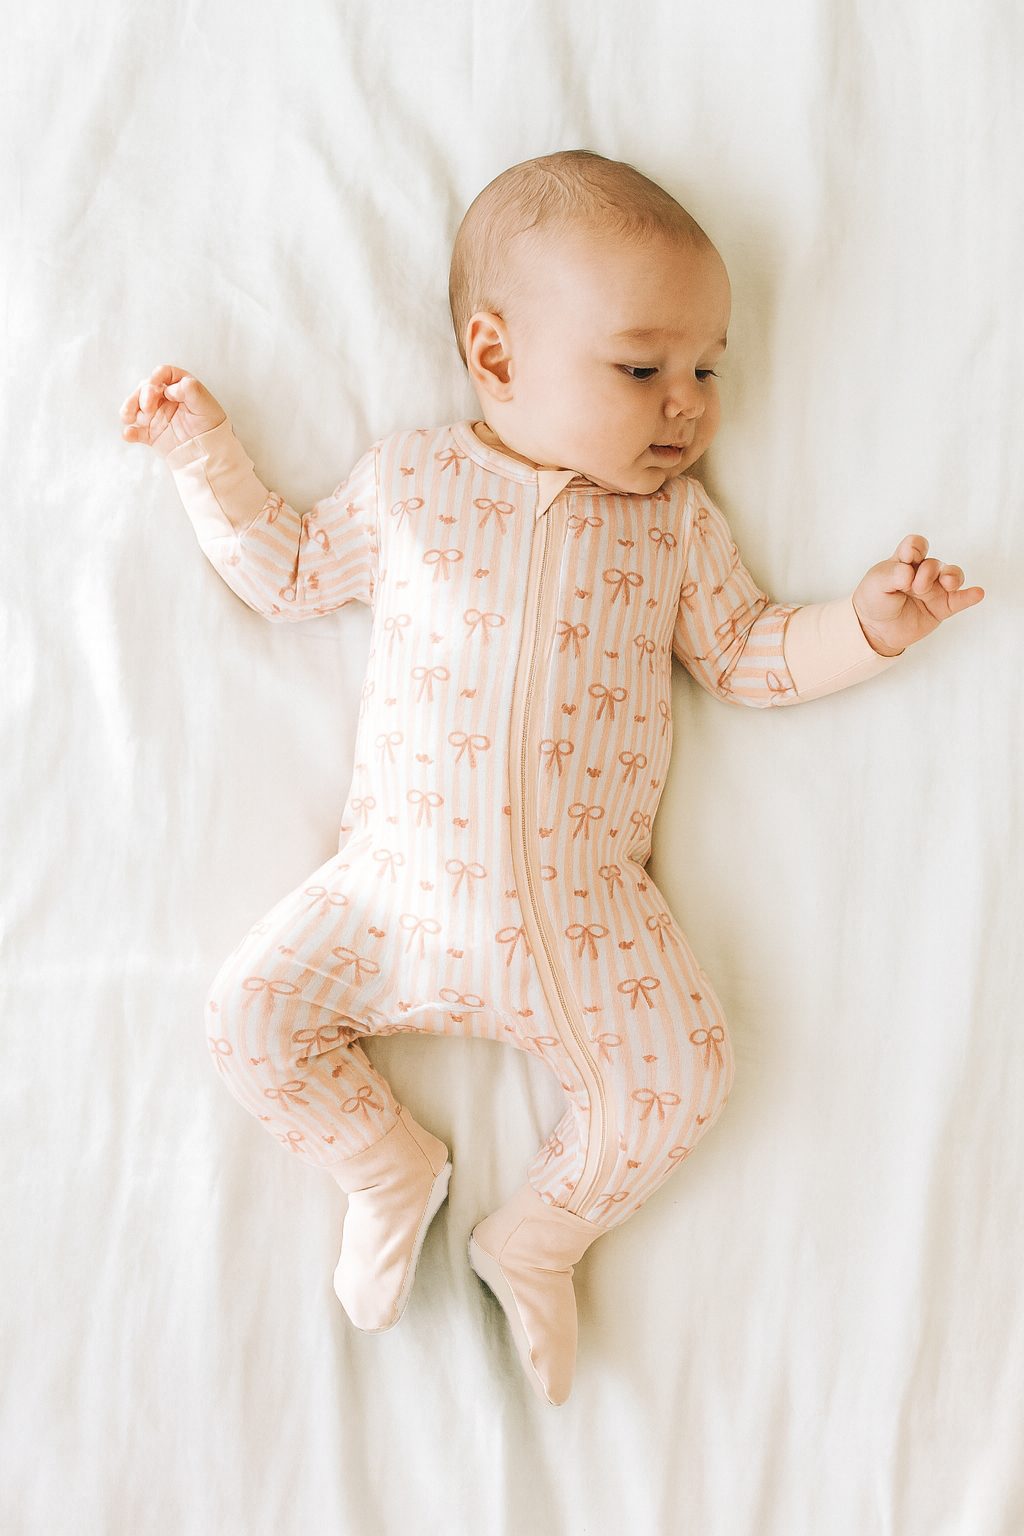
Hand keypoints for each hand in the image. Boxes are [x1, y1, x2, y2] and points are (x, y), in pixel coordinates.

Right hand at [119, 365, 226, 458]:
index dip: (157, 376)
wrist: (209, 450)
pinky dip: (129, 432)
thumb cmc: (210, 424)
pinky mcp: (150, 433)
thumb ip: (190, 390)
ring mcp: (154, 415)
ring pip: (135, 407)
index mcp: (177, 386)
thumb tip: (170, 389)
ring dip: (128, 409)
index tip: (156, 384)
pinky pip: (135, 431)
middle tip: (147, 407)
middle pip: (144, 389)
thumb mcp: (205, 404)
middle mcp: (163, 398)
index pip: (163, 374)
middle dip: (141, 395)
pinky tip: (128, 434)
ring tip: (127, 418)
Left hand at [851, 536, 983, 655]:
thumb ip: (891, 574)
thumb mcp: (875, 583)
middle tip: (917, 588)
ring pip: (952, 575)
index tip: (909, 558)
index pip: (916, 544)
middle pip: (934, 563)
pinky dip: (970, 596)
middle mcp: (921, 572)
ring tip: (948, 583)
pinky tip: (977, 593)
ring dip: (953, 576)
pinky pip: (960, 600)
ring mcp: (934, 590)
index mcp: (904, 561)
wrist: (875, 629)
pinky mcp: (942, 607)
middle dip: (928, 572)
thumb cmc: (874, 600)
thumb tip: (910, 573)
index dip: (916, 548)